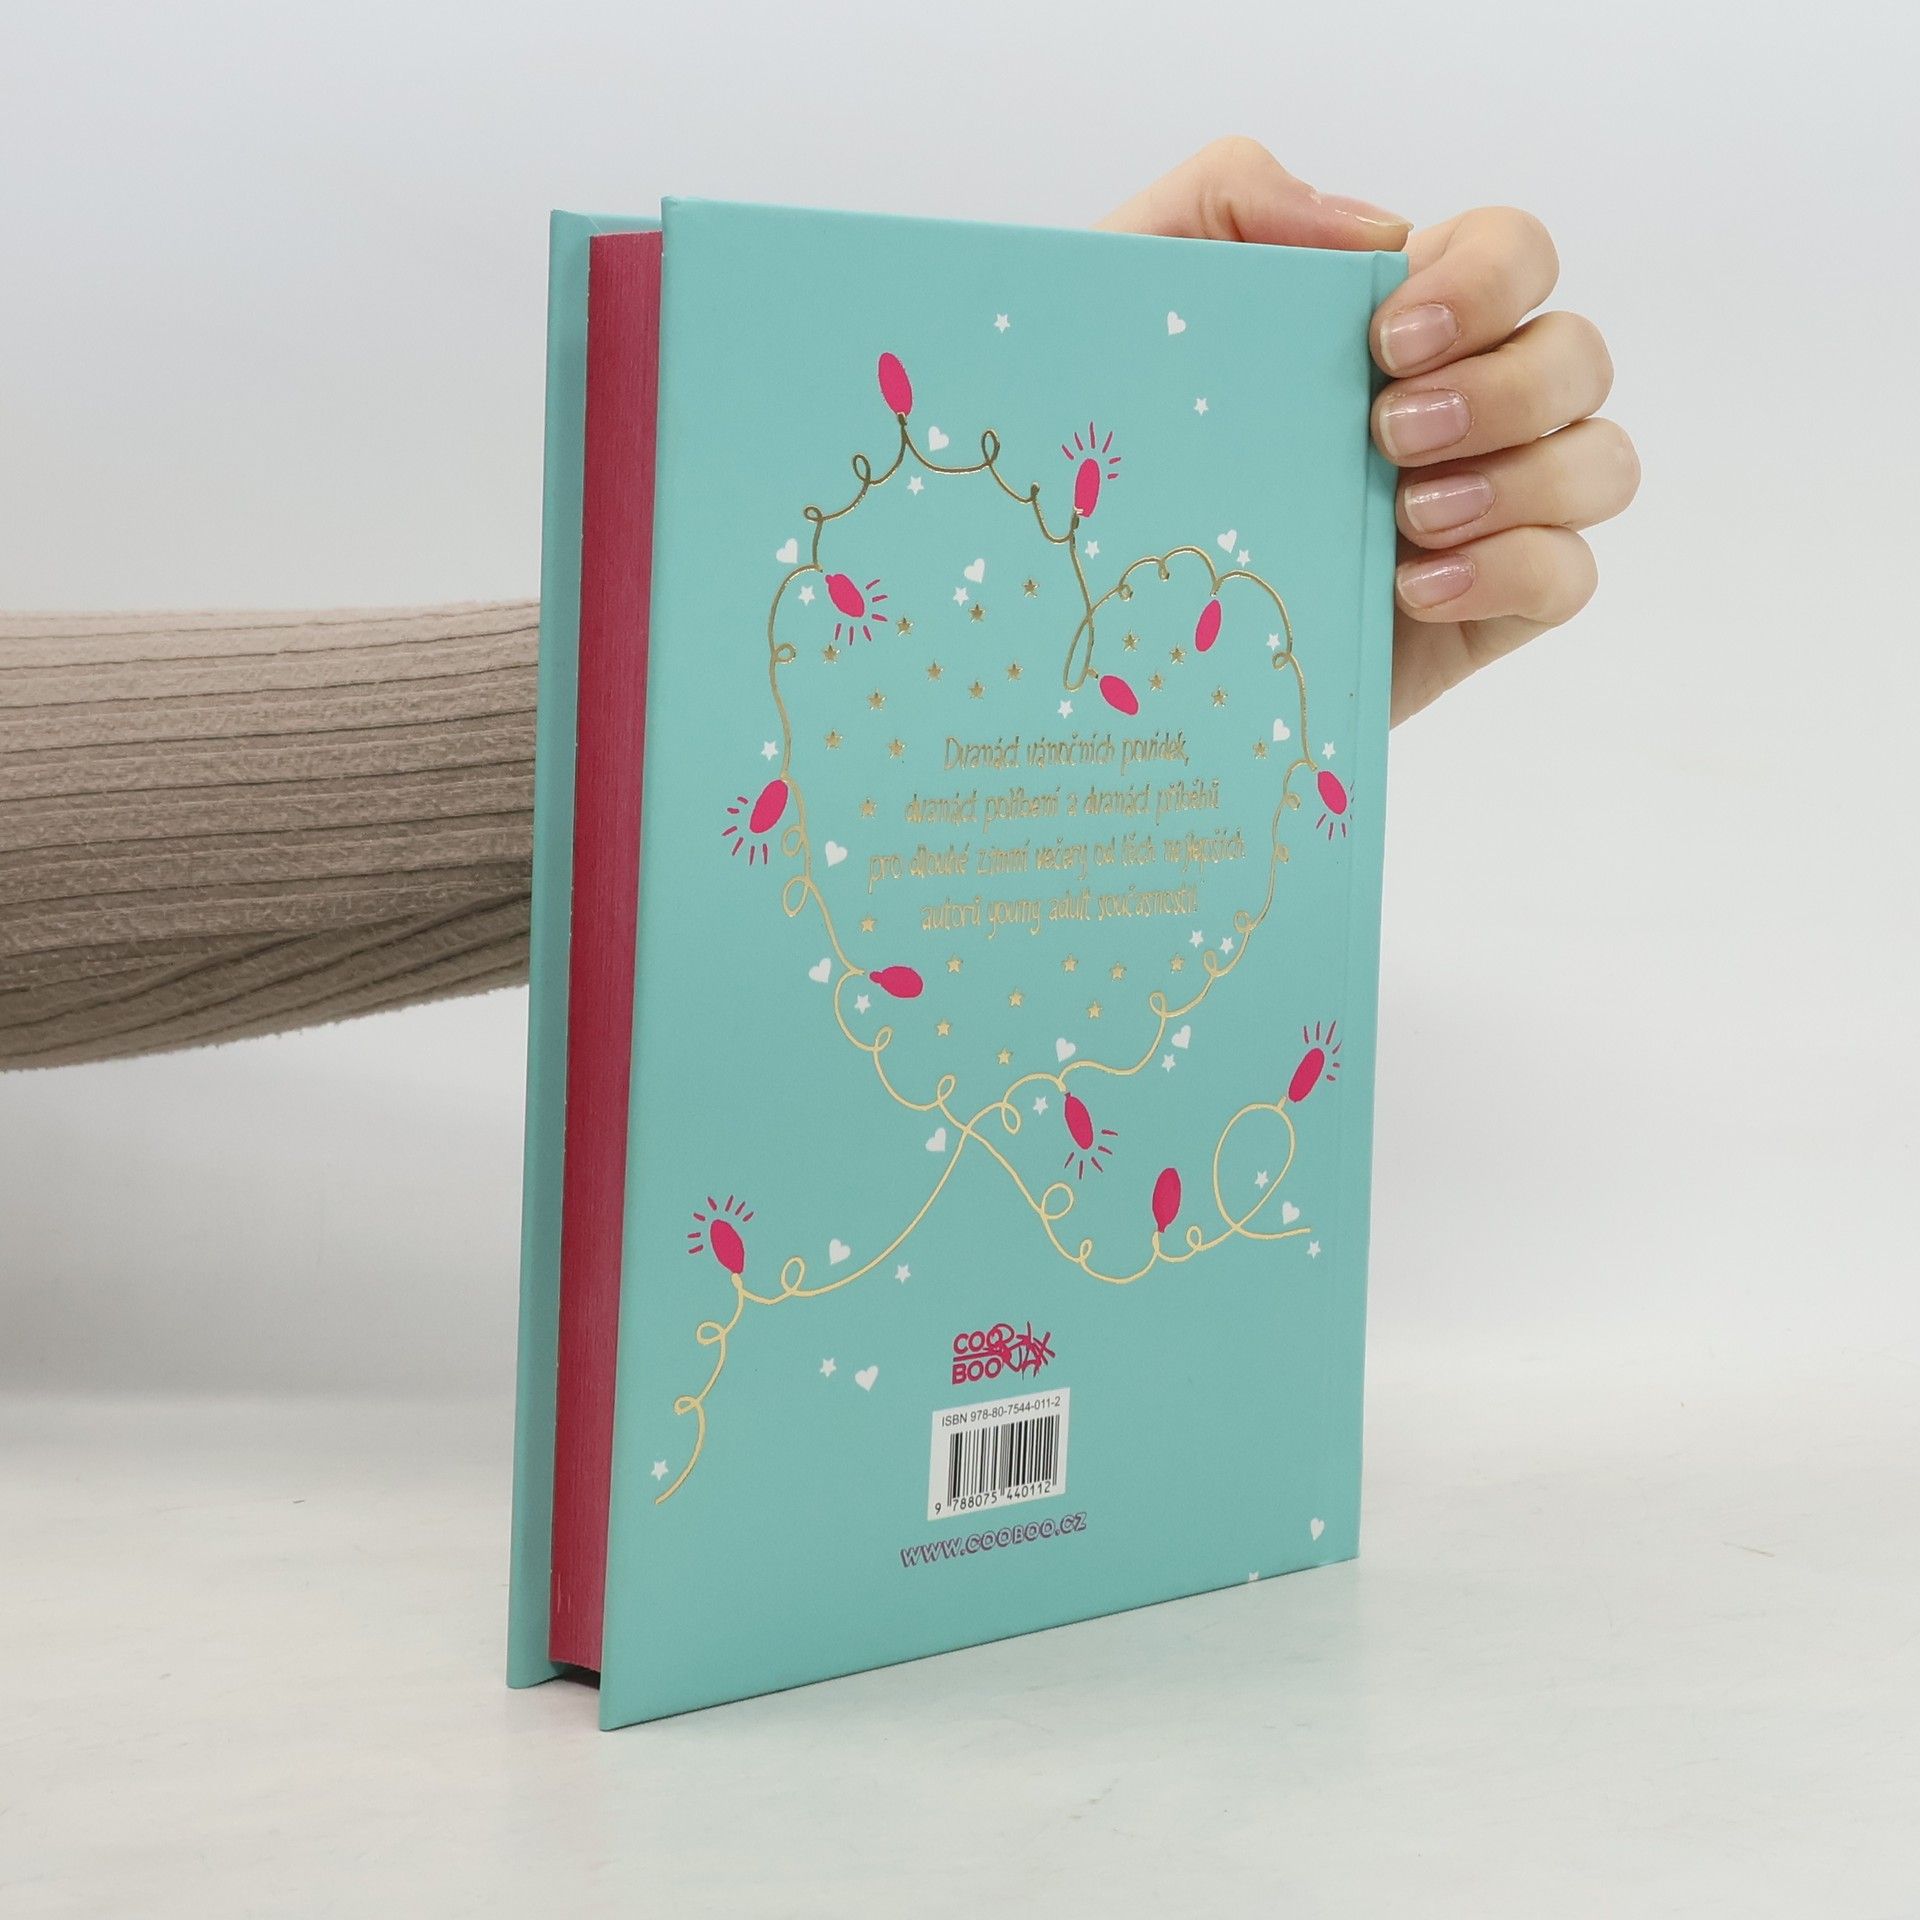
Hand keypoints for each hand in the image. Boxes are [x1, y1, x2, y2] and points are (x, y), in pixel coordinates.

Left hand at [1100, 139, 1637, 723]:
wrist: (1102, 605)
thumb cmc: (1123, 441)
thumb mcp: (1138, 298)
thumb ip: (1226, 201)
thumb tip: (1368, 231)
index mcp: (1404, 321)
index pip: (1515, 253)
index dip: (1486, 279)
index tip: (1388, 336)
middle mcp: (1466, 404)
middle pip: (1580, 355)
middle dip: (1506, 388)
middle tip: (1387, 436)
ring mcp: (1485, 509)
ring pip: (1601, 463)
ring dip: (1522, 479)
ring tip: (1405, 519)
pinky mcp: (1481, 608)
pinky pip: (1569, 576)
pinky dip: (1514, 571)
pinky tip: (1415, 588)